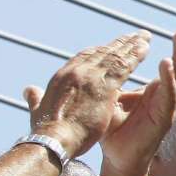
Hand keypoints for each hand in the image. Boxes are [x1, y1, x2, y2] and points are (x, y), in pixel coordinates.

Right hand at [24, 31, 152, 157]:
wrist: (54, 139)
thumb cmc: (47, 132)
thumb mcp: (39, 111)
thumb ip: (36, 98)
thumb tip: (29, 90)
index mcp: (62, 77)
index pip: (84, 58)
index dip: (100, 51)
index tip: (111, 46)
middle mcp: (76, 71)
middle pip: (101, 52)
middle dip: (119, 43)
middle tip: (133, 36)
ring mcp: (90, 77)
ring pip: (115, 56)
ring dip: (131, 46)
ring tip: (144, 37)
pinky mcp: (104, 88)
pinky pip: (124, 67)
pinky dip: (135, 56)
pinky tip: (146, 48)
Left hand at [98, 18, 175, 175]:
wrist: (118, 159)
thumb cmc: (117, 131)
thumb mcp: (115, 97)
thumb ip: (117, 79)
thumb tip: (112, 58)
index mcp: (160, 89)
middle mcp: (169, 96)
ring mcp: (168, 107)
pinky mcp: (163, 119)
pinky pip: (168, 96)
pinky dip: (168, 79)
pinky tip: (166, 62)